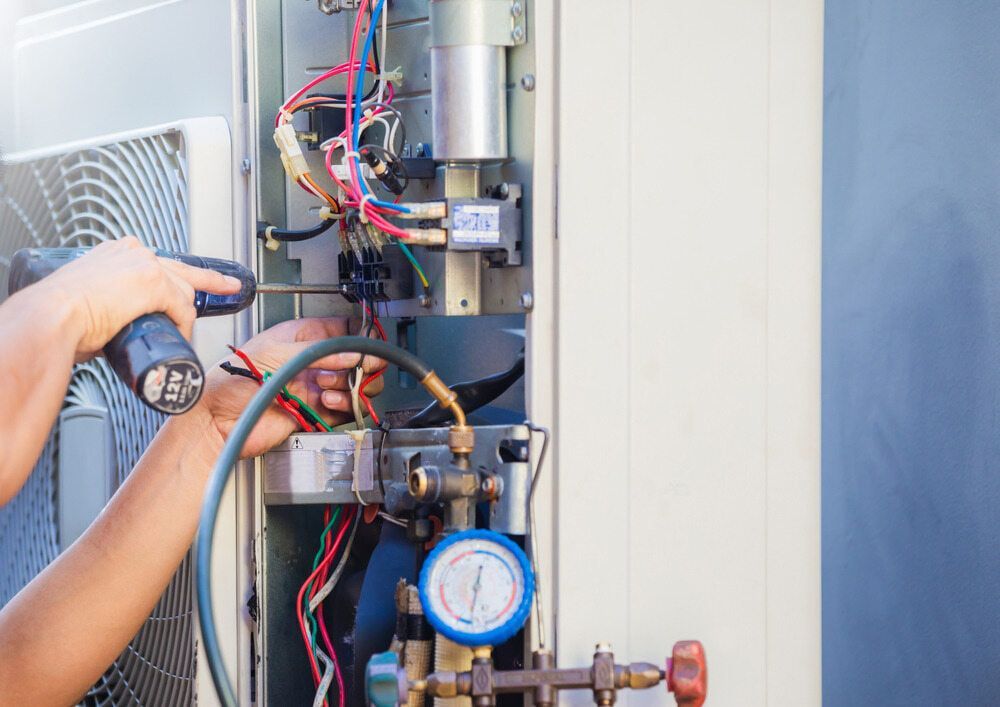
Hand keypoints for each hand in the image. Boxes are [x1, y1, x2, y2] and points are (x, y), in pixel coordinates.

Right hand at [32, 237, 241, 360]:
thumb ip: (108, 309)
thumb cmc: (59, 318)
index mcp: (114, 253)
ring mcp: (144, 265)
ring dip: (186, 316)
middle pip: (181, 270)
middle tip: (229, 286)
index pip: (158, 262)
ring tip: (183, 335)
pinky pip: (182, 307)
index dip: (179, 275)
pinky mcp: (154, 282)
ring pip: (183, 291)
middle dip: (208, 280)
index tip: (196, 278)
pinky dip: (183, 325)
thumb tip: (114, 330)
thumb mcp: (88, 304)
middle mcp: (131, 252)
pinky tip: (178, 336)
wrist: (51, 318)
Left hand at [198, 317, 386, 458]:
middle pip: (357, 359)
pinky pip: (345, 409)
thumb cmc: (232, 380)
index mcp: (302, 337)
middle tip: (358, 368)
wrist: (218, 421)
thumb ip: (318, 352)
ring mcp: (315, 387)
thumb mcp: (276, 353)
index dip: (361, 335)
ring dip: (351, 386)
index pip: (345, 329)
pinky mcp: (317, 412)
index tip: (368, 342)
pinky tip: (328, 401)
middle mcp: (312, 361)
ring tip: (328, 387)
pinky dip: (345, 406)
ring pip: (356, 385)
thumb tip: (351, 353)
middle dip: (360, 363)